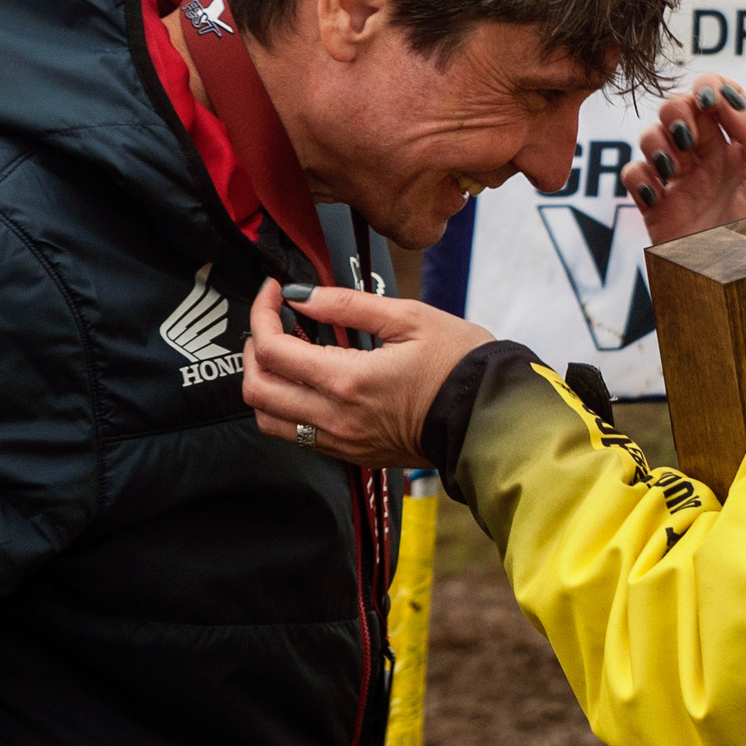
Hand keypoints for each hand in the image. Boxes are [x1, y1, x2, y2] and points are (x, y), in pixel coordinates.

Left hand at [243, 280, 494, 467]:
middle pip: (257, 389)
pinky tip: (308, 381)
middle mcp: (336, 417)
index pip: (273, 349)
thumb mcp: (409, 318)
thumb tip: (301, 294)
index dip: (261, 313)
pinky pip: (297, 436)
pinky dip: (286, 407)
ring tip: (283, 353)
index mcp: (348, 380)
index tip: (274, 291)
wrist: (492, 417)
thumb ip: (346, 304)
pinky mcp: (353, 454)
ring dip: (264, 383)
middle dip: (253, 348)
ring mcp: (343, 441)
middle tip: (271, 321)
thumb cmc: (460, 364)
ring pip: (268, 420)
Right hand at [619, 74, 745, 243]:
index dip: (708, 88)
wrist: (740, 287)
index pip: (719, 98)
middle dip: (677, 112)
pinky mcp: (655, 207)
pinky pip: (633, 175)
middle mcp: (709, 160)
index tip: (707, 100)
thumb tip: (725, 94)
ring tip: (673, 169)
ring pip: (652, 137)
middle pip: (679, 109)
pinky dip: (639, 176)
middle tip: (688, 137)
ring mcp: (680, 182)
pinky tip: (656, 193)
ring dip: (657, 143)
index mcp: (740, 149)